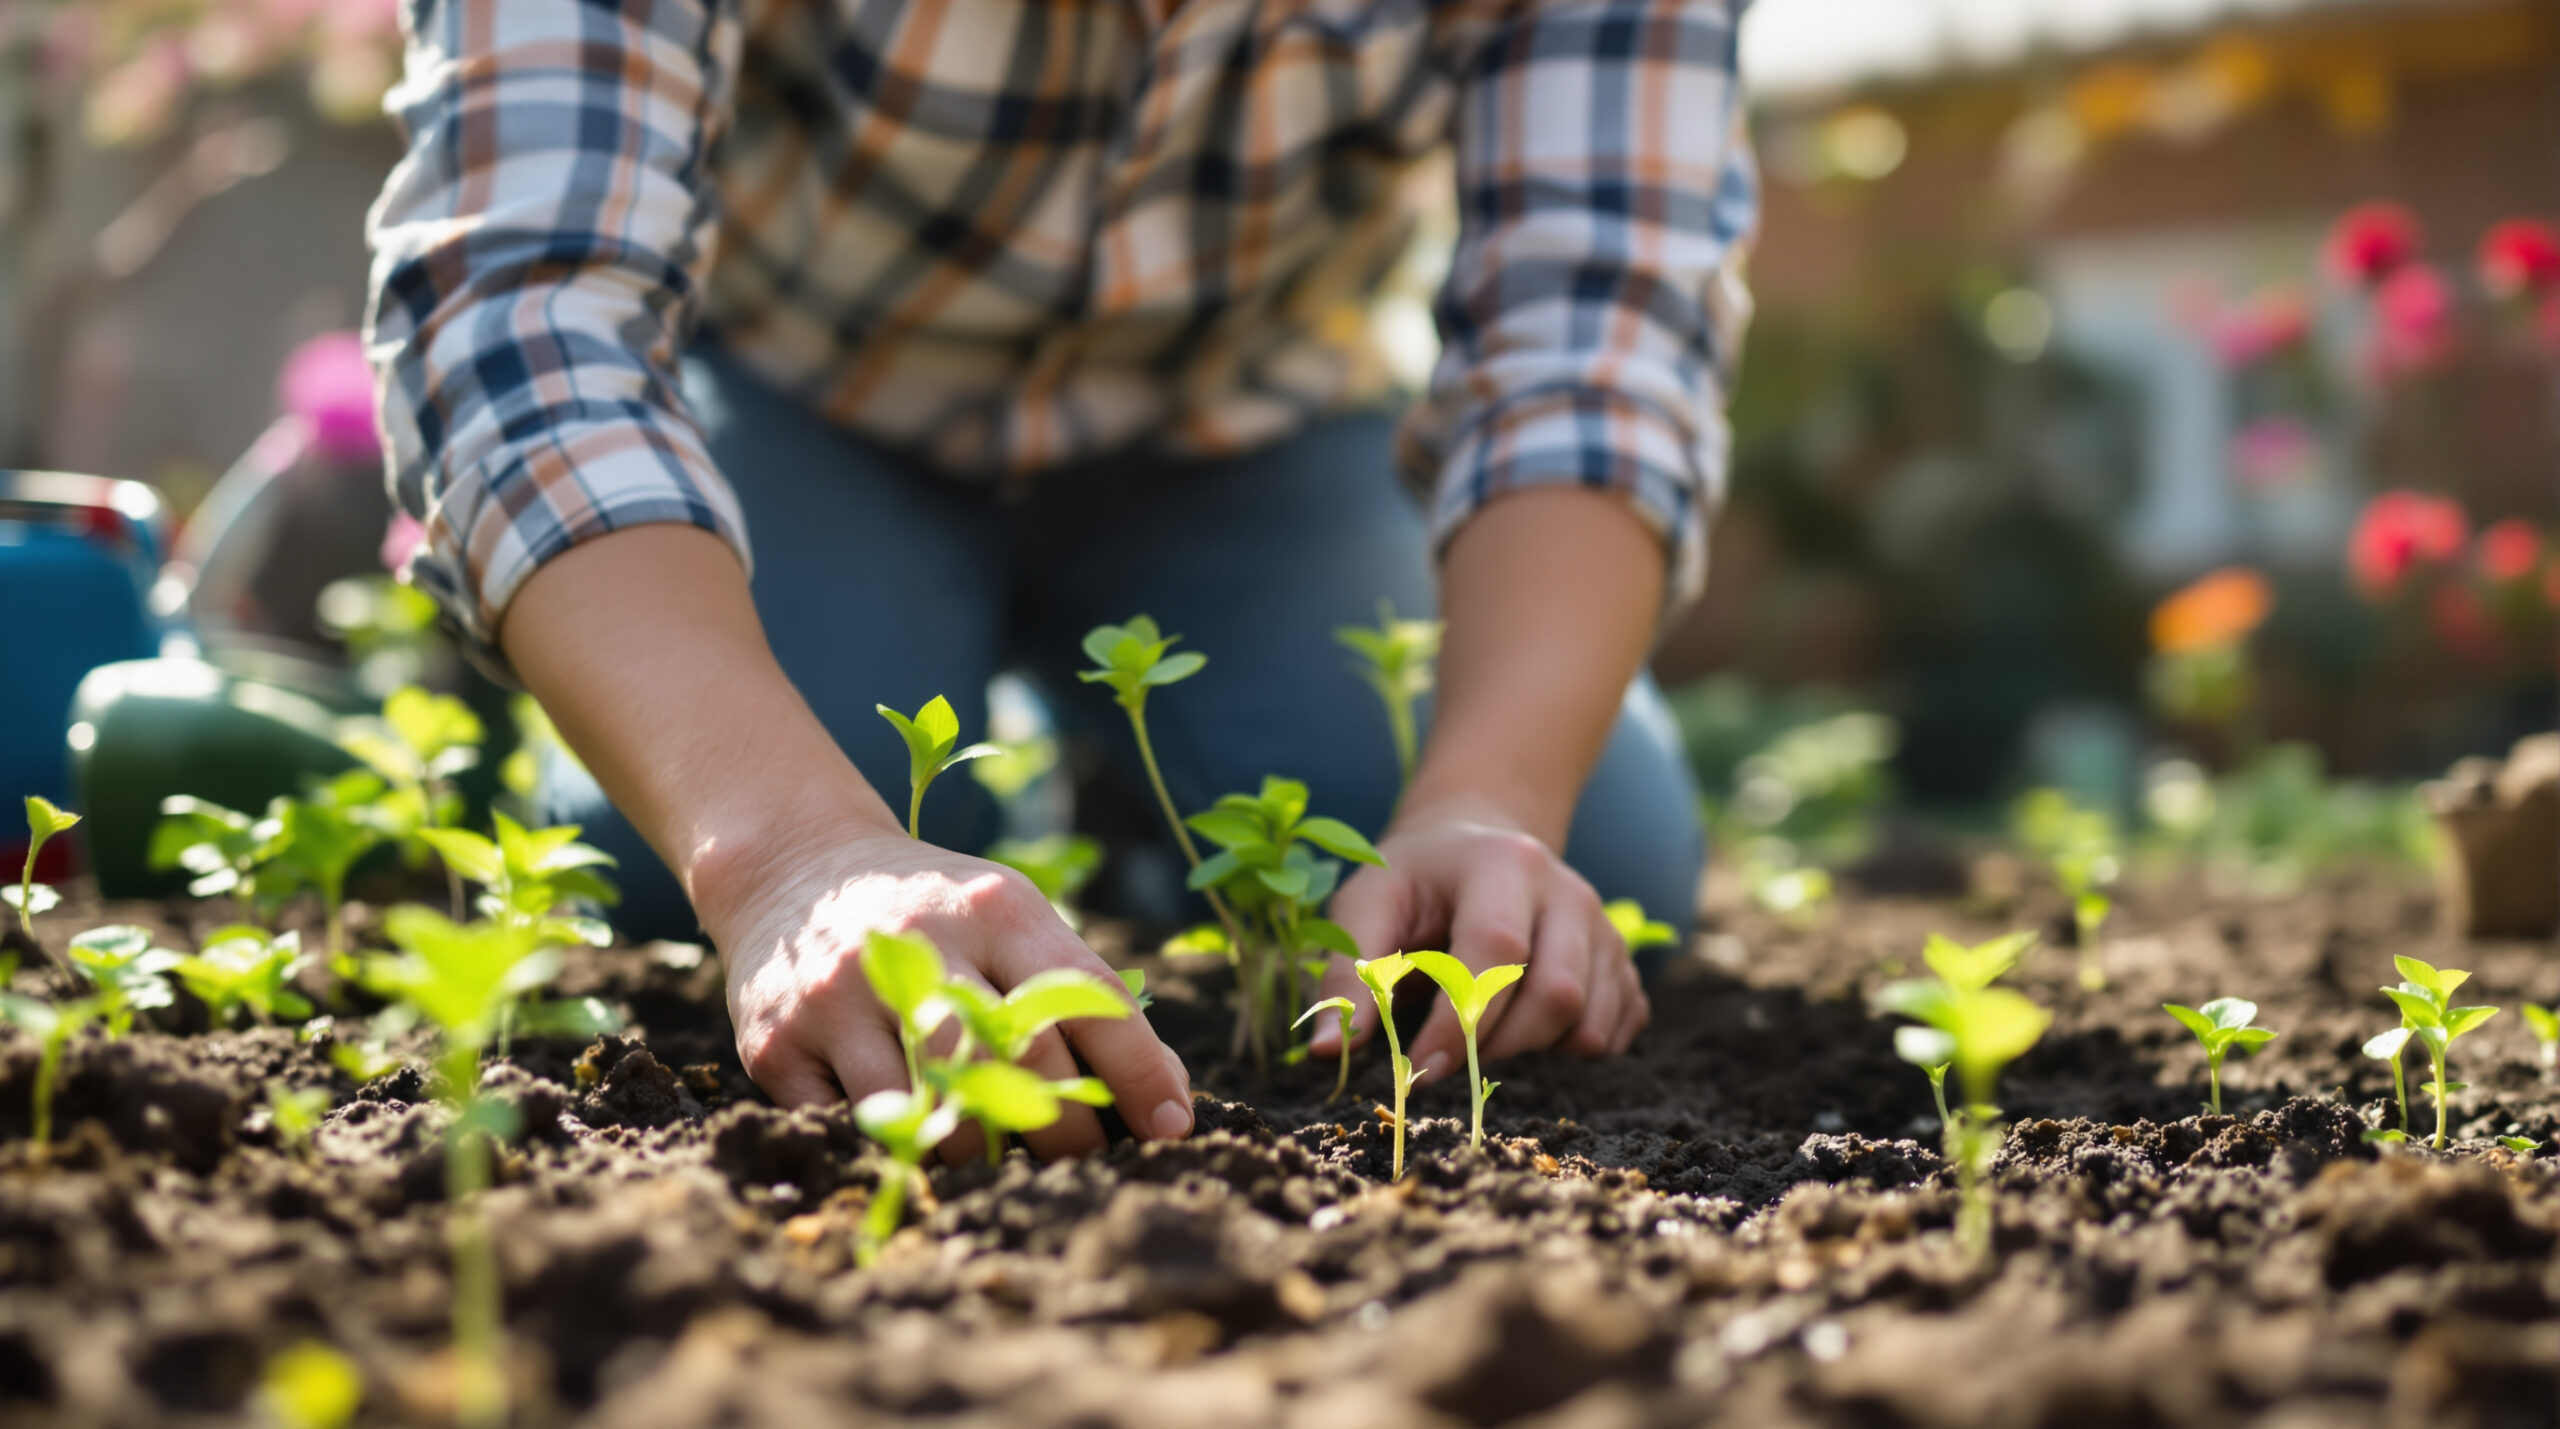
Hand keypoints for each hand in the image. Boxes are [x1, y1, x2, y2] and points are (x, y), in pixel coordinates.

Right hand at [698, 812, 1193, 1160]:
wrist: (793, 866)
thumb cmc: (933, 907)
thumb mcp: (1010, 914)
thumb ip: (1081, 990)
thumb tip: (1168, 1096)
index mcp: (995, 908)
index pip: (1088, 999)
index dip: (1139, 1073)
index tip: (1172, 1126)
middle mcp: (918, 945)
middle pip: (1017, 1068)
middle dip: (1066, 1130)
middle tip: (1082, 1154)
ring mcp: (840, 998)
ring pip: (938, 1113)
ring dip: (981, 1148)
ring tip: (997, 1146)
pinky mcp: (779, 1046)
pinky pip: (857, 1130)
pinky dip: (898, 1142)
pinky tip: (912, 1127)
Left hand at [1307, 794, 1646, 1082]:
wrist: (1477, 842)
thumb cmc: (1413, 881)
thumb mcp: (1365, 906)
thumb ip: (1348, 975)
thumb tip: (1330, 1051)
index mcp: (1504, 863)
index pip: (1496, 952)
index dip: (1460, 1022)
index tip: (1417, 1070)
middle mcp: (1569, 890)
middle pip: (1555, 994)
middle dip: (1494, 1045)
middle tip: (1444, 1051)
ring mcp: (1605, 927)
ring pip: (1587, 1022)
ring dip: (1530, 1051)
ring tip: (1482, 1030)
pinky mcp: (1623, 962)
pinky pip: (1615, 1031)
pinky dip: (1570, 1049)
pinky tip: (1526, 1026)